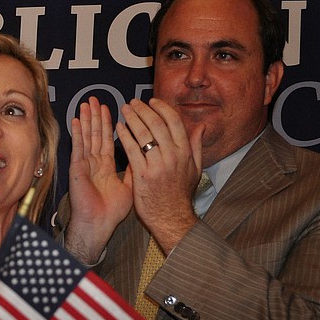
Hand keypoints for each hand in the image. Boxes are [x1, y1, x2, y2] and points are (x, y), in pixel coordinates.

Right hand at [65, 96, 133, 262]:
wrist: (99, 224)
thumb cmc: (111, 211)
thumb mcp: (130, 186)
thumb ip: (134, 169)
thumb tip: (145, 155)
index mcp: (105, 166)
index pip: (108, 140)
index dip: (110, 124)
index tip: (114, 108)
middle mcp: (94, 162)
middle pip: (96, 134)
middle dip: (97, 116)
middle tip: (96, 99)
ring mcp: (84, 164)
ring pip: (87, 137)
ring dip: (87, 120)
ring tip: (86, 103)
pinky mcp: (77, 169)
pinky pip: (78, 148)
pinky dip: (78, 134)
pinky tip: (77, 120)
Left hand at [117, 97, 204, 252]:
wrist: (171, 217)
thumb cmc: (181, 194)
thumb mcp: (195, 169)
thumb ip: (196, 146)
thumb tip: (201, 126)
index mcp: (185, 152)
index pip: (174, 121)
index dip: (161, 108)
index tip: (151, 101)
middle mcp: (172, 156)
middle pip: (156, 124)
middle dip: (143, 109)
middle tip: (133, 102)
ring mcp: (157, 165)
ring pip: (143, 134)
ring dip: (132, 118)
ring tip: (124, 110)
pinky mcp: (142, 175)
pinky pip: (131, 149)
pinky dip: (124, 135)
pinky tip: (119, 128)